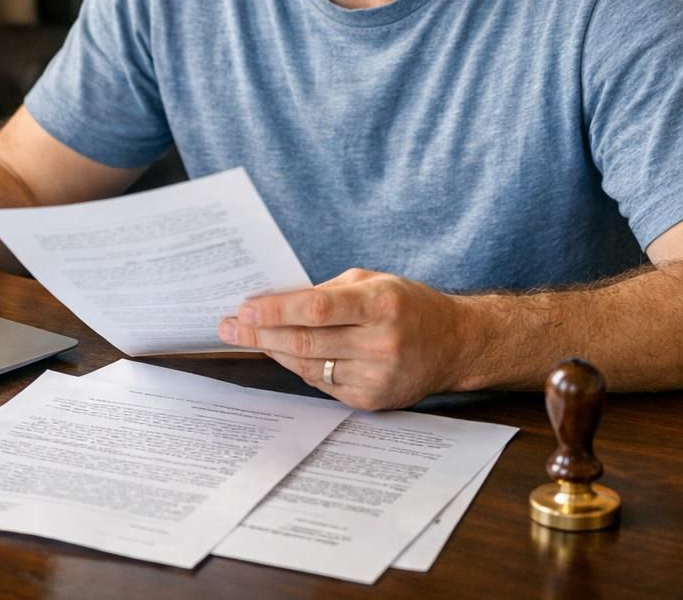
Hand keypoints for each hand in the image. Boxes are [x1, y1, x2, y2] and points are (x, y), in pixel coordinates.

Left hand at [217, 268, 469, 408]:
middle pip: (306, 342)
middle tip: (228, 326)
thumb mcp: (373, 282)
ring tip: (246, 336)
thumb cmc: (407, 305)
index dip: (276, 310)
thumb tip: (273, 301)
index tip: (244, 307)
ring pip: (308, 366)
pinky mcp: (371, 400)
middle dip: (260, 333)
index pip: (317, 310)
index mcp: (382, 304)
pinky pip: (321, 383)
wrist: (454, 345)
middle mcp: (381, 343)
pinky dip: (298, 367)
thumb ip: (327, 292)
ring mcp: (377, 376)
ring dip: (273, 351)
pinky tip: (282, 353)